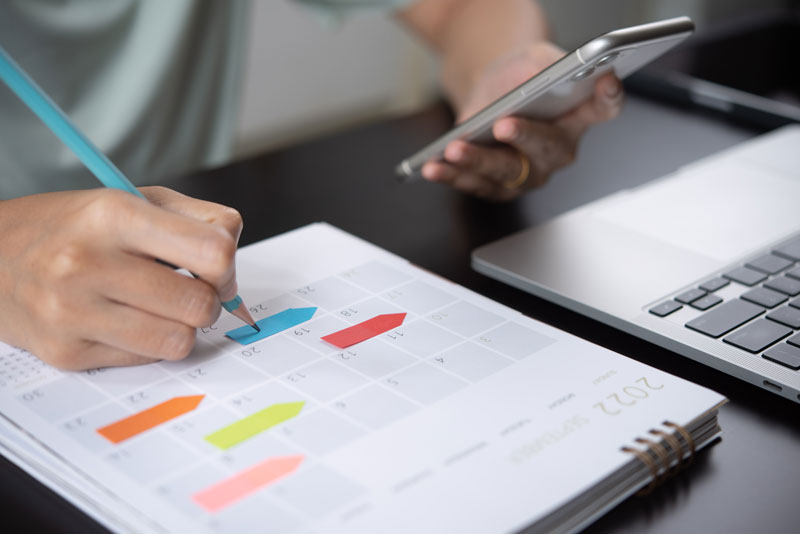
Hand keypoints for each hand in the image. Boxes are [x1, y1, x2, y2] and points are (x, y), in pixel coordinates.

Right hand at [0, 186, 242, 369]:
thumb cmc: (77, 227)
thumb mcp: (137, 200)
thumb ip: (201, 221)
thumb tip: (232, 269)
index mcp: (113, 214)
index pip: (212, 253)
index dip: (227, 267)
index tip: (216, 270)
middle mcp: (86, 263)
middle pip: (200, 305)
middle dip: (207, 301)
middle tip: (187, 290)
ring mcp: (71, 313)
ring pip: (180, 341)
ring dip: (181, 327)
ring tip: (158, 307)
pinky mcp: (65, 353)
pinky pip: (146, 360)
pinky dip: (149, 344)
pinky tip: (125, 321)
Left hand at [422, 42, 623, 200]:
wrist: (490, 93)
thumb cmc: (518, 77)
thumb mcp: (531, 60)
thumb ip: (540, 69)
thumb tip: (532, 82)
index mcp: (579, 115)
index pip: (604, 107)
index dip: (609, 97)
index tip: (606, 82)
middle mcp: (559, 149)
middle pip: (549, 148)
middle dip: (525, 137)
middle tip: (503, 125)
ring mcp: (531, 173)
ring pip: (507, 173)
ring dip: (478, 161)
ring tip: (454, 149)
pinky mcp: (501, 186)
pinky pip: (477, 185)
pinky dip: (453, 175)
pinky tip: (433, 166)